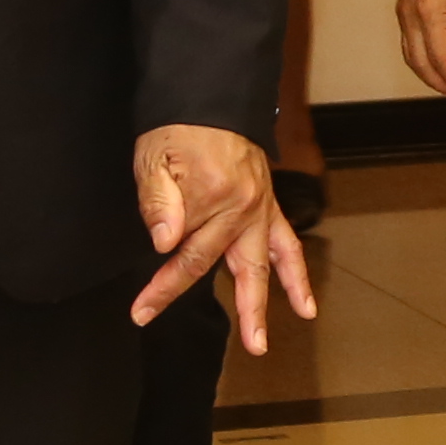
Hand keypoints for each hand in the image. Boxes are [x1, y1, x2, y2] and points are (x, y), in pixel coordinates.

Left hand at [132, 126, 315, 352]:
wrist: (210, 99)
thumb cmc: (176, 130)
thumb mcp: (154, 157)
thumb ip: (159, 201)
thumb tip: (165, 242)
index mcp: (211, 197)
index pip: (183, 255)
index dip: (161, 287)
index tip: (141, 311)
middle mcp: (241, 208)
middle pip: (221, 267)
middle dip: (217, 309)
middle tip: (214, 345)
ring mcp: (259, 209)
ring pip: (263, 265)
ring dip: (262, 305)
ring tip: (261, 342)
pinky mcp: (268, 207)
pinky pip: (287, 244)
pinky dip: (294, 273)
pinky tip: (305, 303)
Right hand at [395, 0, 445, 99]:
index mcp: (429, 13)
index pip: (439, 58)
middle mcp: (411, 17)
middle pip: (420, 63)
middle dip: (438, 83)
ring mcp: (403, 15)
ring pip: (409, 57)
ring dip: (427, 76)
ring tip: (445, 84)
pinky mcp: (402, 12)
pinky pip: (406, 45)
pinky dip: (418, 61)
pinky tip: (431, 66)